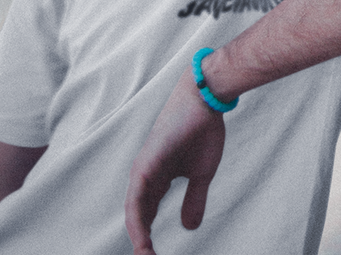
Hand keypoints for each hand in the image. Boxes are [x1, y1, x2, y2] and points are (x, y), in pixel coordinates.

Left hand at [124, 73, 225, 254]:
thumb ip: (194, 199)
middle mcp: (145, 176)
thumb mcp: (202, 173)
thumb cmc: (204, 130)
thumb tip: (189, 228)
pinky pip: (136, 200)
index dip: (148, 237)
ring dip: (138, 237)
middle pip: (138, 217)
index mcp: (156, 179)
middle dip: (142, 242)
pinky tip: (142, 239)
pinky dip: (138, 222)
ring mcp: (143, 170)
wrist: (206, 100)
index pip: (146, 214)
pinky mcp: (145, 165)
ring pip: (134, 213)